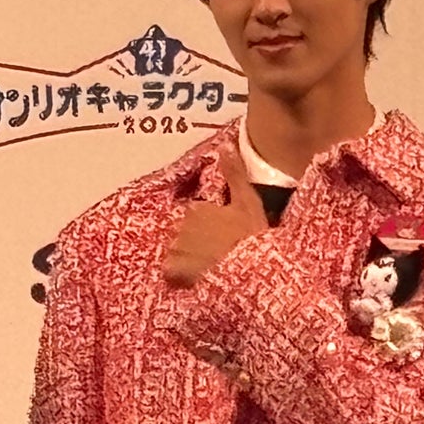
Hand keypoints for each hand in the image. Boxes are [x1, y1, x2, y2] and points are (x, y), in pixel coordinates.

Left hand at [163, 148, 267, 286]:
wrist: (249, 271)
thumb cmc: (251, 236)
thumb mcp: (249, 201)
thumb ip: (234, 173)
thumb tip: (225, 144)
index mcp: (198, 208)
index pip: (197, 214)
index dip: (211, 225)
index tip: (226, 235)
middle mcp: (181, 226)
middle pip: (185, 233)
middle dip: (198, 241)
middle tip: (220, 253)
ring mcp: (176, 250)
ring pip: (178, 252)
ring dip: (189, 259)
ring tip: (211, 268)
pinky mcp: (174, 272)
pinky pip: (171, 273)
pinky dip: (180, 276)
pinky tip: (197, 280)